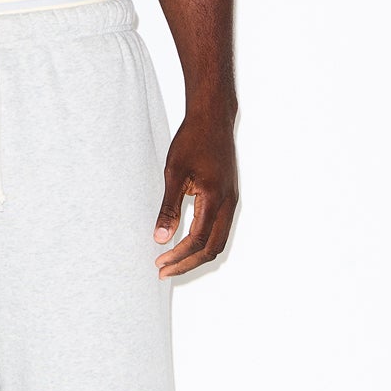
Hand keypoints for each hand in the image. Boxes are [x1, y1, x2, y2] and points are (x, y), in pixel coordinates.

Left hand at [154, 116, 237, 277]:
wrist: (213, 119)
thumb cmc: (192, 141)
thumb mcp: (174, 174)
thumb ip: (169, 209)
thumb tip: (160, 238)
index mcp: (215, 199)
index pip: (198, 240)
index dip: (178, 256)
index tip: (159, 263)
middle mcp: (228, 204)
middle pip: (212, 248)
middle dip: (188, 263)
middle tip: (163, 271)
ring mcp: (231, 201)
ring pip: (219, 241)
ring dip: (196, 255)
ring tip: (173, 262)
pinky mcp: (229, 197)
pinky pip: (220, 229)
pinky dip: (204, 242)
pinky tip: (186, 243)